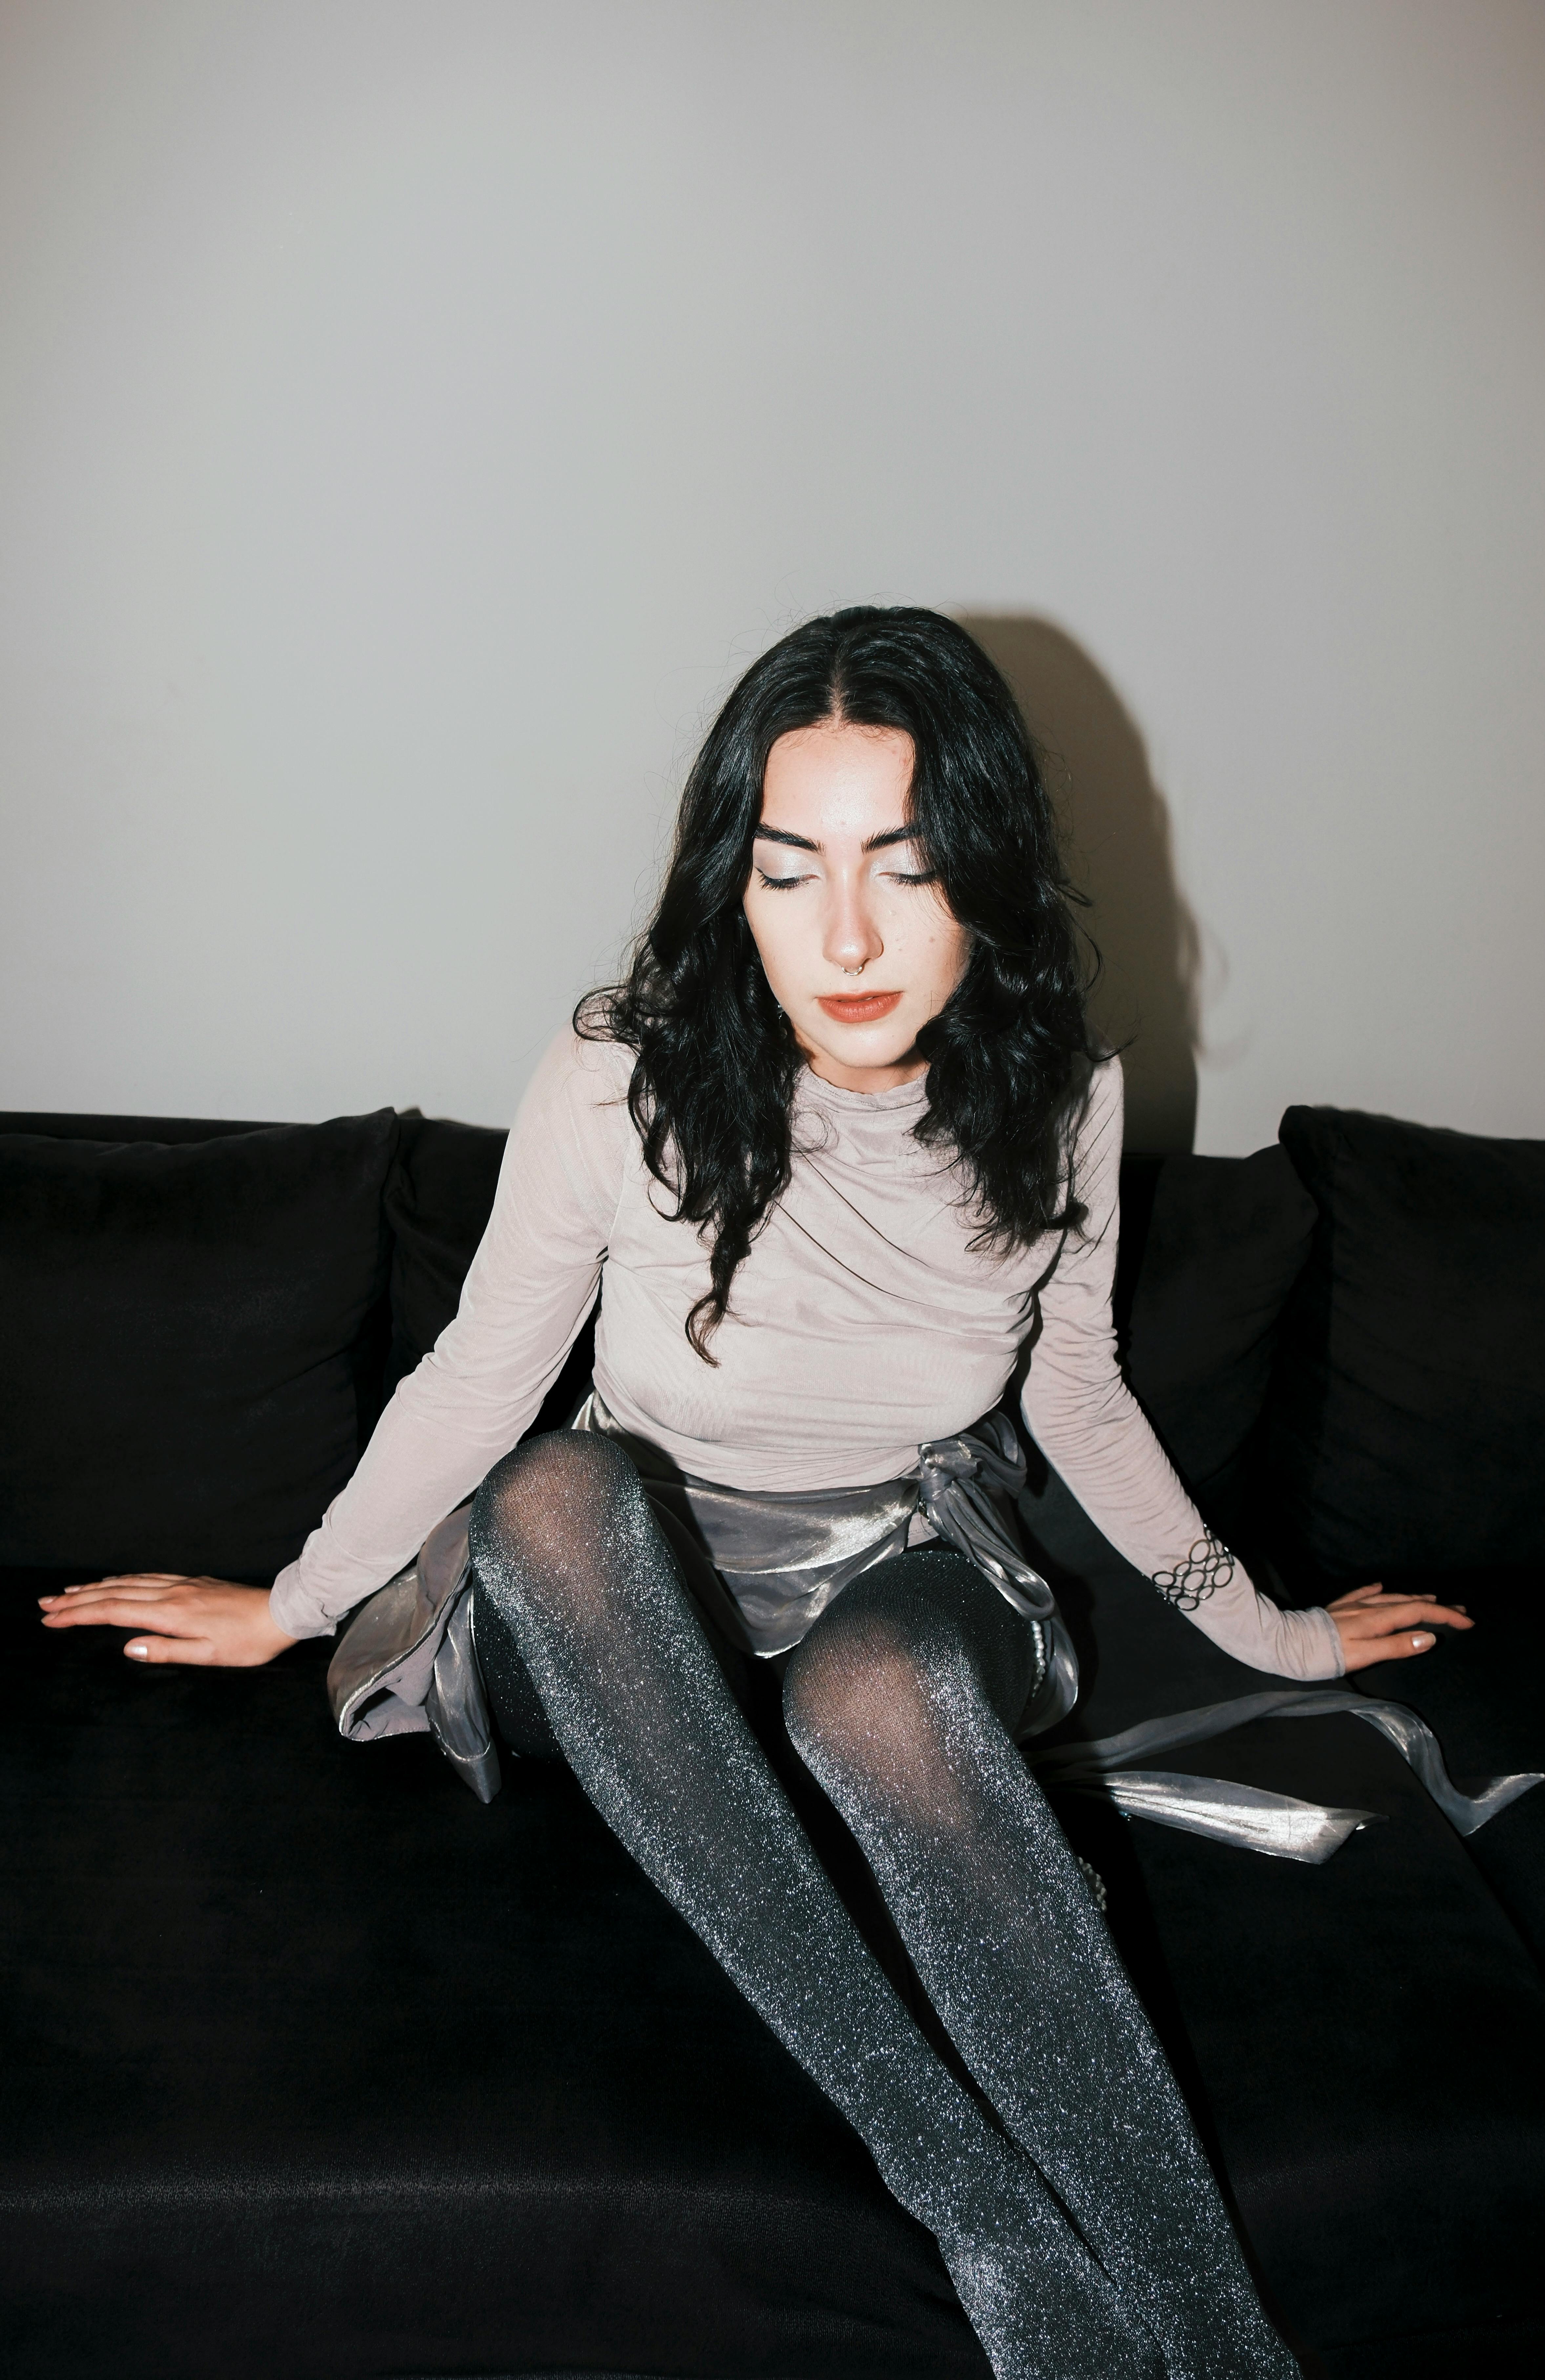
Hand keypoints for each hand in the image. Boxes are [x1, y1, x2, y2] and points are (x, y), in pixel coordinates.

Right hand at [39, 1574, 296, 1667]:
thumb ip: (165, 1651)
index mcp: (172, 1614)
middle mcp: (172, 1594)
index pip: (113, 1612)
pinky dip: (123, 1580)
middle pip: (114, 1593)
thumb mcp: (208, 1656)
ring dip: (96, 1587)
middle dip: (77, 1599)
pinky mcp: (193, 1581)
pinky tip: (115, 1582)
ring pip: (129, 1582)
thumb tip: (127, 1647)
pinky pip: (148, 1577)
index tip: (52, 1619)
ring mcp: (182, 1584)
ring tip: (70, 1592)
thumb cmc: (248, 1641)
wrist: (282, 1612)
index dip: (79, 1615)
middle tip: (46, 1605)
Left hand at [1328, 1582, 1472, 1672]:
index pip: (1419, 1613)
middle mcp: (1368, 1607)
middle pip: (1409, 1602)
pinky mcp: (1337, 1608)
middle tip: (1460, 1610)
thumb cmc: (1325, 1655)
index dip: (1446, 1616)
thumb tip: (1429, 1637)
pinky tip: (1379, 1586)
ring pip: (1390, 1597)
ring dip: (1413, 1598)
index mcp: (1378, 1619)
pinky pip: (1363, 1594)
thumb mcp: (1364, 1655)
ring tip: (1431, 1599)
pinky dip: (1377, 1590)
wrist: (1286, 1644)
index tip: (1467, 1622)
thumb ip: (1397, 1646)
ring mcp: (1352, 1606)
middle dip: (1437, 1606)